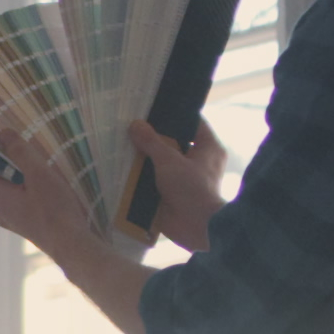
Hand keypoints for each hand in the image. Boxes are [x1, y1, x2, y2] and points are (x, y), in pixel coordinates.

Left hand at [0, 138, 109, 261]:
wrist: (72, 246)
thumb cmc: (55, 209)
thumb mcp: (38, 173)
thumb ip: (19, 152)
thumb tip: (2, 133)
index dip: (5, 149)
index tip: (23, 140)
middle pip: (5, 176)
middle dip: (21, 164)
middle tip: (41, 156)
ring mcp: (13, 221)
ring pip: (17, 190)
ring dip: (31, 179)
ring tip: (49, 173)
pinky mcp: (27, 227)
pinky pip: (26, 202)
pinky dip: (36, 193)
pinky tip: (53, 192)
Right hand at [126, 120, 228, 252]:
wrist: (195, 228)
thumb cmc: (191, 188)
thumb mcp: (169, 160)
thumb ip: (152, 142)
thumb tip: (135, 125)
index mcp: (208, 147)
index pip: (193, 122)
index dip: (175, 113)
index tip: (154, 105)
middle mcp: (199, 160)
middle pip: (175, 141)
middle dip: (155, 135)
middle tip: (133, 122)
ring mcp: (186, 178)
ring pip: (164, 161)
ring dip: (147, 156)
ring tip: (125, 140)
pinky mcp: (174, 193)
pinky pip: (157, 178)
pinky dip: (144, 174)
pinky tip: (125, 165)